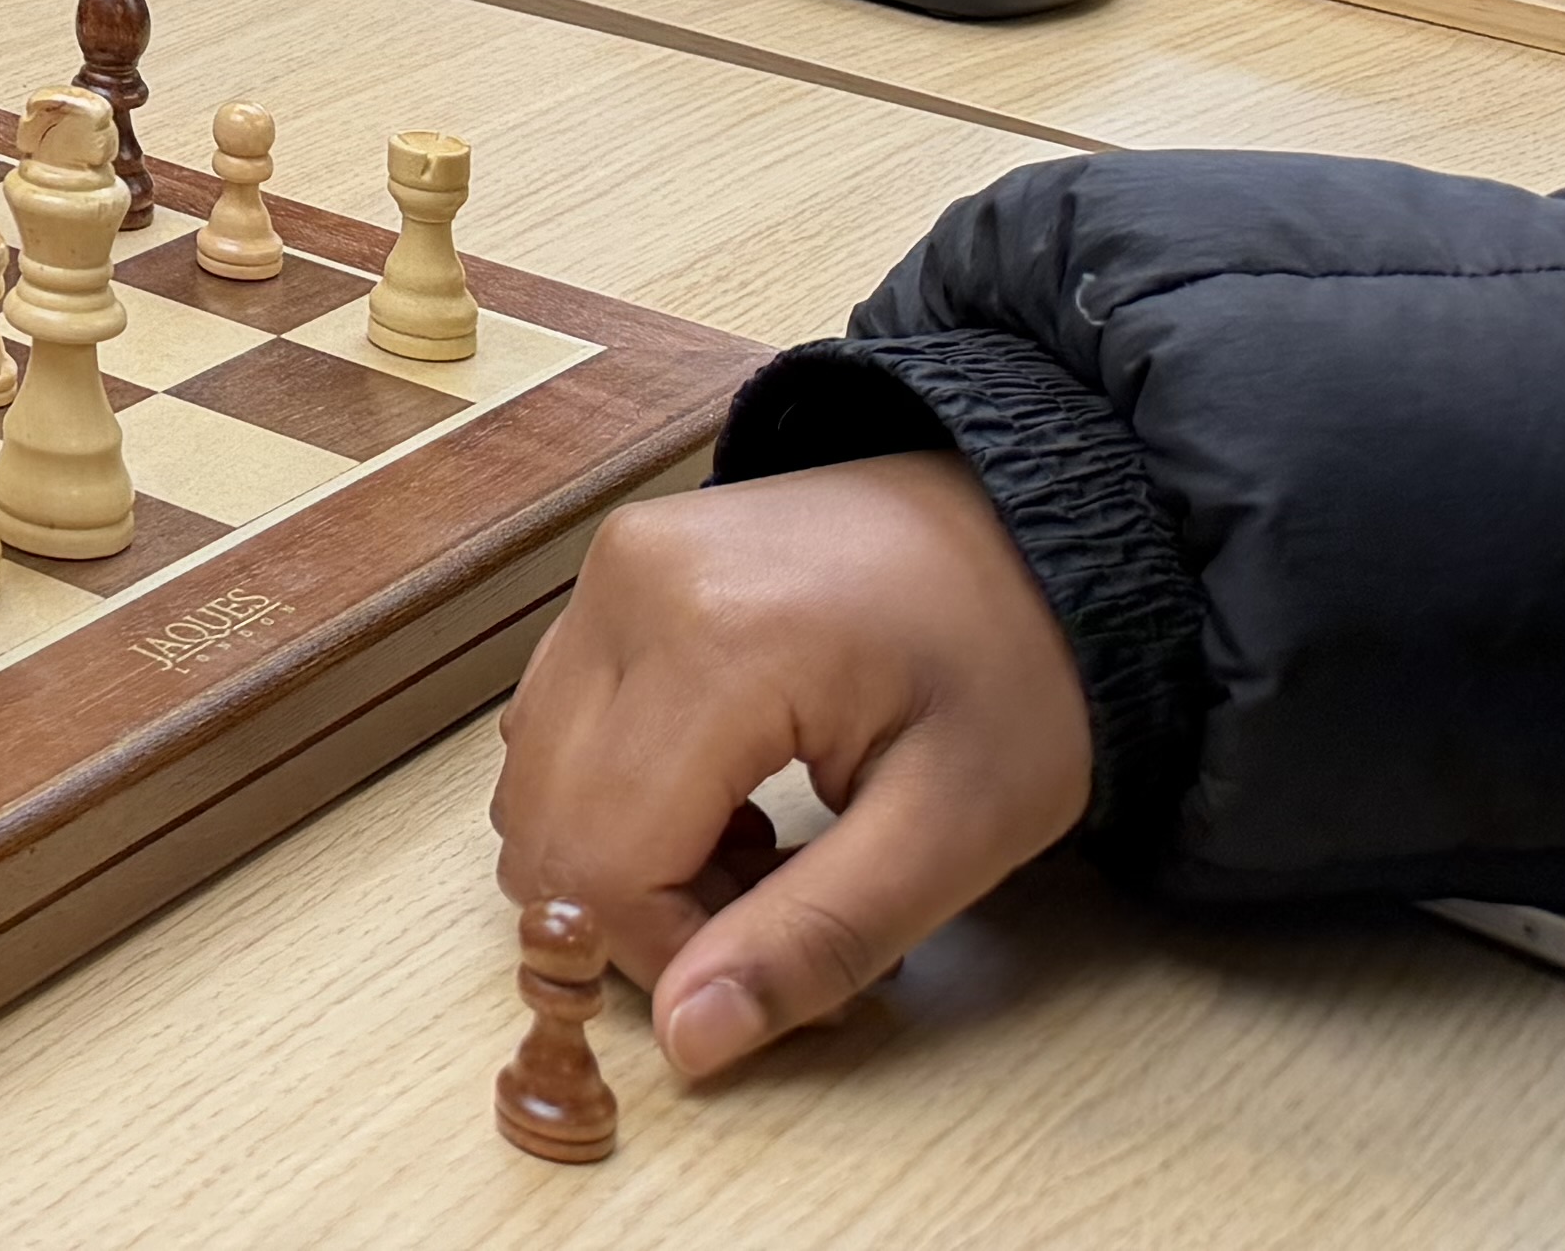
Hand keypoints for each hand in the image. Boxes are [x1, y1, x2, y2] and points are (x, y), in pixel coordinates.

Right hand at [492, 452, 1093, 1078]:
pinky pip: (554, 718)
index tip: (777, 977)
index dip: (668, 957)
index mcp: (717, 643)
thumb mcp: (958, 830)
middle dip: (643, 913)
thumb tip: (685, 1042)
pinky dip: (616, 792)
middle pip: (546, 821)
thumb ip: (818, 939)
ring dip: (625, 855)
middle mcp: (629, 588)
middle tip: (776, 918)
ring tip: (760, 855)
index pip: (605, 859)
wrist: (1029, 523)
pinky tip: (725, 795)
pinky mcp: (610, 570)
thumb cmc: (1020, 666)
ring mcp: (609, 568)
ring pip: (535, 776)